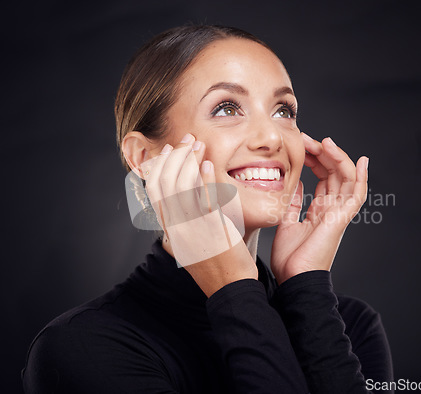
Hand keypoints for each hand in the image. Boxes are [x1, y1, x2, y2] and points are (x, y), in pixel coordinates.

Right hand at [141, 133, 256, 296]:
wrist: (229, 289)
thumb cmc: (214, 267)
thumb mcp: (189, 248)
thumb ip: (181, 231)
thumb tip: (174, 223)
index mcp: (170, 228)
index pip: (154, 190)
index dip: (159, 166)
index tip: (168, 150)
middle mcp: (176, 225)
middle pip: (166, 182)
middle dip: (175, 156)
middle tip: (186, 139)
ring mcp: (192, 226)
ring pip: (182, 185)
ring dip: (189, 160)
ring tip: (198, 144)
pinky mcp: (210, 227)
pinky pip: (204, 196)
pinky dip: (205, 177)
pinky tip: (209, 163)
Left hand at [270, 132, 368, 284]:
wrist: (293, 279)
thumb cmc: (290, 258)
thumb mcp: (287, 222)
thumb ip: (293, 203)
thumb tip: (295, 183)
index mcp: (319, 210)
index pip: (323, 177)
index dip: (315, 159)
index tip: (302, 145)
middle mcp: (332, 209)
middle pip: (333, 173)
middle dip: (322, 153)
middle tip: (307, 138)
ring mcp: (339, 213)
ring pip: (345, 178)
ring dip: (336, 157)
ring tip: (324, 142)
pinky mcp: (341, 218)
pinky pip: (356, 195)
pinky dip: (361, 178)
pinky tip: (362, 161)